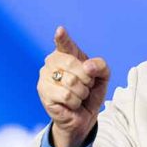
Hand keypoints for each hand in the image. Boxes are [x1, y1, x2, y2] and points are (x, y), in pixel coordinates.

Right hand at [36, 26, 109, 146]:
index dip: (62, 38)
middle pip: (73, 63)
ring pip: (71, 81)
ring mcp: (45, 76)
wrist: (84, 116)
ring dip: (82, 92)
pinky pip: (66, 95)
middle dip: (87, 78)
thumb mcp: (103, 77)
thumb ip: (101, 66)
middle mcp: (52, 62)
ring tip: (79, 95)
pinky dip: (75, 102)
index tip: (60, 31)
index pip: (64, 43)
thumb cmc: (91, 92)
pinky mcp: (43, 92)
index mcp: (67, 54)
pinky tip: (71, 103)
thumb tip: (88, 66)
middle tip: (86, 86)